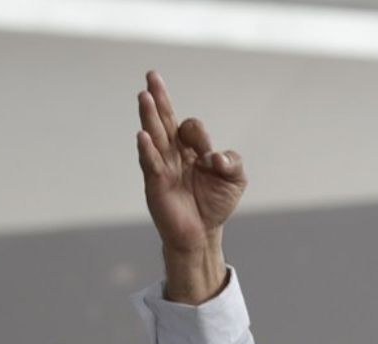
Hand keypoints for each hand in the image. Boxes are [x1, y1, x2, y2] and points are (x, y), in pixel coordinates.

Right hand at [136, 71, 246, 303]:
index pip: (190, 128)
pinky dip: (146, 149)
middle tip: (152, 75)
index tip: (211, 158)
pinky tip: (142, 135)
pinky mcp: (155, 183)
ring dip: (149, 116)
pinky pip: (150, 163)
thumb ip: (233, 162)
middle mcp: (173, 153)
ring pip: (154, 136)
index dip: (200, 136)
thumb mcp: (235, 180)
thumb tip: (216, 157)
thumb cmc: (215, 203)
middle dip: (159, 98)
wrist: (202, 233)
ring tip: (144, 96)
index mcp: (191, 149)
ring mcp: (162, 166)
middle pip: (164, 120)